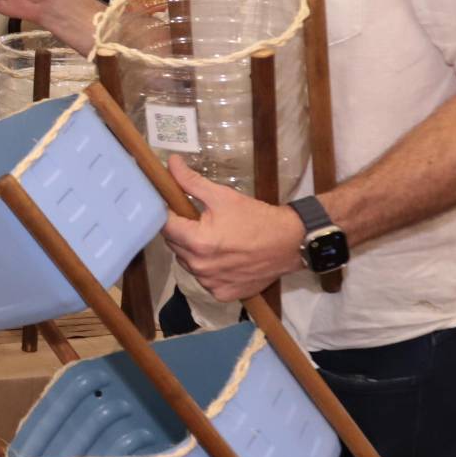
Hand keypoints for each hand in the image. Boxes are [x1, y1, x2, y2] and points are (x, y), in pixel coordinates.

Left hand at [160, 156, 305, 301]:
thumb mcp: (223, 196)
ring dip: (193, 251)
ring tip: (214, 239)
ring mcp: (210, 283)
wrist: (290, 243)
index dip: (169, 214)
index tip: (177, 208)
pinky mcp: (222, 293)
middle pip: (174, 245)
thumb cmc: (256, 218)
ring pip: (187, 262)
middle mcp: (200, 267)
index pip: (165, 226)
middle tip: (200, 221)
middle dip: (182, 231)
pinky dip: (208, 268)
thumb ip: (191, 181)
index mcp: (197, 242)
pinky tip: (223, 258)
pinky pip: (204, 279)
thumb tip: (171, 162)